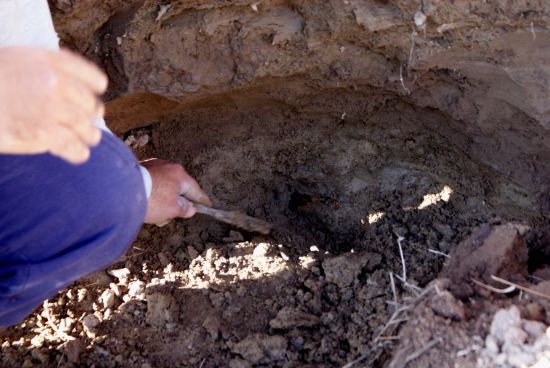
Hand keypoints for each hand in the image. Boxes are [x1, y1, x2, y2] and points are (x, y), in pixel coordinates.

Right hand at [0, 46, 107, 162]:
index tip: (97, 91)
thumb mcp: (14, 61)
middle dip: (90, 112)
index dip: (94, 85)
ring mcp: (51, 108)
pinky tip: (79, 154)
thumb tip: (66, 89)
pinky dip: (78, 152)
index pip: (87, 74)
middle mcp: (54, 82)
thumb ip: (41, 70)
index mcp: (47, 60)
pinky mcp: (45, 133)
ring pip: (84, 125)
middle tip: (90, 119)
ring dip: (88, 134)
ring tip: (90, 138)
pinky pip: (71, 145)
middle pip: (88, 102)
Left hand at [142, 159, 211, 224]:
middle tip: (172, 215)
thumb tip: (190, 208)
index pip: (195, 190)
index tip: (207, 205)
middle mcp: (168, 166)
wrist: (119, 192)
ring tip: (154, 213)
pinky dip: (152, 193)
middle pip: (179, 187)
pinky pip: (152, 182)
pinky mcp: (139, 169)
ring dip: (163, 198)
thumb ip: (185, 209)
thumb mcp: (172, 210)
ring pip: (165, 185)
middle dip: (177, 202)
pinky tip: (146, 203)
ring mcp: (153, 166)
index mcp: (180, 175)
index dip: (202, 200)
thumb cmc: (151, 200)